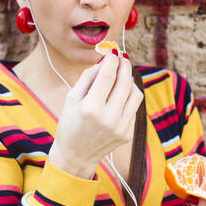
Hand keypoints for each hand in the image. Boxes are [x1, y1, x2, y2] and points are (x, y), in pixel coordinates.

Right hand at [49, 50, 143, 178]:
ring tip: (121, 76)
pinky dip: (129, 96)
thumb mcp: (72, 98)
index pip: (108, 75)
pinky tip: (120, 95)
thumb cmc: (70, 124)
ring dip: (130, 80)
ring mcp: (121, 128)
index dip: (112, 59)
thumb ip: (89, 76)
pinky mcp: (128, 134)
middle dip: (124, 65)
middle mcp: (109, 118)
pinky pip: (134, 108)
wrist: (76, 155)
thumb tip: (106, 59)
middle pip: (125, 82)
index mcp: (91, 108)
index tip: (112, 51)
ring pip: (135, 94)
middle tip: (122, 57)